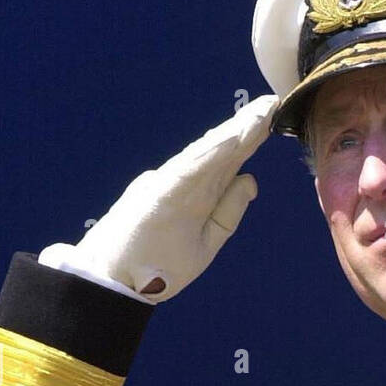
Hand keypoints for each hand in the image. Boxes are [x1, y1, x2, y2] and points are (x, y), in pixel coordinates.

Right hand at [42, 94, 277, 301]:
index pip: (228, 163)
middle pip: (222, 153)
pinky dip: (211, 153)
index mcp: (196, 196)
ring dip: (233, 133)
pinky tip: (232, 137)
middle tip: (271, 104)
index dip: (250, 141)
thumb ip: (229, 212)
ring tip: (259, 114)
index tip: (271, 119)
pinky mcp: (160, 194)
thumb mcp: (206, 242)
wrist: (114, 281)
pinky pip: (189, 170)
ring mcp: (171, 186)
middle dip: (247, 128)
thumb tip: (251, 180)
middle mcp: (185, 185)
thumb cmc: (155, 265)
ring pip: (208, 155)